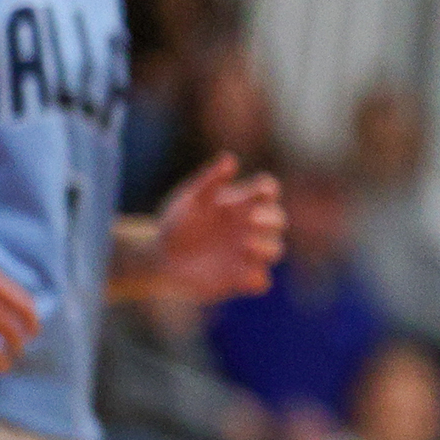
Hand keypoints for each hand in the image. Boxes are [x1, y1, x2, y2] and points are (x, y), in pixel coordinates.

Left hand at [153, 154, 285, 302]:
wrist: (161, 258)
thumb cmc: (177, 223)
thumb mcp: (190, 199)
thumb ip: (211, 180)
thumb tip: (230, 158)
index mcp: (241, 204)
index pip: (267, 191)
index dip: (268, 190)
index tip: (258, 192)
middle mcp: (250, 228)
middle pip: (278, 220)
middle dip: (271, 220)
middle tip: (251, 221)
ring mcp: (248, 253)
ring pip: (275, 250)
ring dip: (266, 248)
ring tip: (246, 246)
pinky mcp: (241, 278)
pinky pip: (260, 281)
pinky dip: (256, 279)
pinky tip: (240, 275)